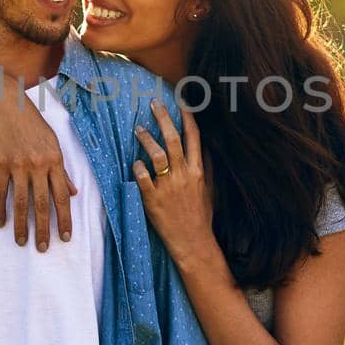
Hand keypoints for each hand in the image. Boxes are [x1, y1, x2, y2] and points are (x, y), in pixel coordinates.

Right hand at [0, 93, 77, 250]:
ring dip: (21, 225)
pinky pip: (0, 191)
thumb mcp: (54, 143)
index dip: (65, 219)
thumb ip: (63, 170)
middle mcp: (38, 165)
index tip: (65, 237)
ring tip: (22, 242)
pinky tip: (0, 223)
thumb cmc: (33, 125)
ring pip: (20, 202)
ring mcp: (18, 165)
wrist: (7, 106)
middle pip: (42, 204)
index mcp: (55, 160)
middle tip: (43, 248)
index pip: (62, 196)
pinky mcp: (0, 163)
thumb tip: (74, 192)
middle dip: (44, 229)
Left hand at [133, 103, 214, 268]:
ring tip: (138, 129)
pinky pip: (143, 178)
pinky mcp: (153, 199)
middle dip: (164, 119)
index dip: (188, 118)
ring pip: (157, 155)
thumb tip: (204, 147)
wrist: (193, 242)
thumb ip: (206, 167)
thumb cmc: (200, 216)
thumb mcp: (209, 190)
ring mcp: (168, 187)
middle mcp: (184, 176)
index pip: (194, 138)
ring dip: (147, 139)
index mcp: (198, 171)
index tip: (181, 102)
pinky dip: (138, 167)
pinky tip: (134, 162)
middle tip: (153, 104)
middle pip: (174, 140)